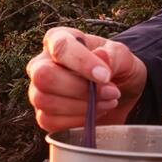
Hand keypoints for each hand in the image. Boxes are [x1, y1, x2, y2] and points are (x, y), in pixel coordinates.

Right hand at [26, 27, 147, 132]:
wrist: (121, 93)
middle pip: (43, 77)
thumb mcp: (123, 57)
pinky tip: (94, 113)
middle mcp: (41, 64)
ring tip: (108, 102)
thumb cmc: (116, 68)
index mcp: (59, 39)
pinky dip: (77, 121)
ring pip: (45, 101)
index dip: (82, 62)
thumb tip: (100, 57)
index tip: (105, 76)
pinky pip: (50, 122)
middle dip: (79, 89)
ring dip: (82, 106)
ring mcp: (38, 91)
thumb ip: (113, 55)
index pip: (61, 48)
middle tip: (110, 92)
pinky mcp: (43, 115)